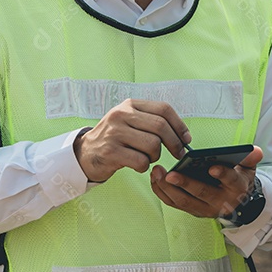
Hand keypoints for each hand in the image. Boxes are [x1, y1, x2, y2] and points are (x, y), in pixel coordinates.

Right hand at [74, 99, 191, 182]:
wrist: (85, 153)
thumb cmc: (115, 138)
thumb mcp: (130, 121)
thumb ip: (152, 121)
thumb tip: (184, 134)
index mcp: (130, 105)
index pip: (164, 109)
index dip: (179, 125)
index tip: (186, 139)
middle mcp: (121, 114)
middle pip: (161, 127)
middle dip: (174, 143)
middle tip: (178, 154)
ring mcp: (115, 132)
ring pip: (153, 145)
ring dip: (156, 156)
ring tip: (147, 157)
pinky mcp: (110, 151)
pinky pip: (141, 161)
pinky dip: (144, 167)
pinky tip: (137, 165)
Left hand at [150, 146, 263, 218]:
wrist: (235, 201)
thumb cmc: (238, 179)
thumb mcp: (248, 168)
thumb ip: (250, 158)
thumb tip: (255, 150)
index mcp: (236, 188)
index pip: (231, 180)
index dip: (222, 174)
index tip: (212, 168)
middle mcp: (220, 201)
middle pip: (201, 194)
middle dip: (185, 184)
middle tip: (170, 174)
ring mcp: (204, 208)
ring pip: (184, 201)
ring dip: (168, 188)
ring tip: (157, 172)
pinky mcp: (191, 210)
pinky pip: (174, 203)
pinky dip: (162, 192)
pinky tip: (155, 179)